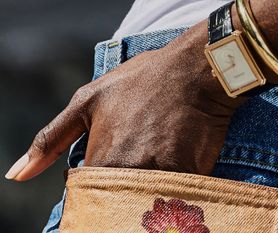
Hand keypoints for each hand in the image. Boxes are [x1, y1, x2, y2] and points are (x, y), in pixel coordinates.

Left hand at [5, 21, 246, 180]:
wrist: (192, 71)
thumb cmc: (140, 82)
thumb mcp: (87, 101)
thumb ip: (50, 140)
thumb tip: (17, 176)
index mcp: (100, 163)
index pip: (90, 199)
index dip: (99, 189)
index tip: (111, 172)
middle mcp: (129, 176)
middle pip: (121, 203)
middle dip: (125, 190)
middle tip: (139, 161)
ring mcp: (161, 177)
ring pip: (149, 200)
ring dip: (150, 189)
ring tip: (158, 158)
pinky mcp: (190, 175)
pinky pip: (178, 193)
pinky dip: (174, 185)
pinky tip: (176, 160)